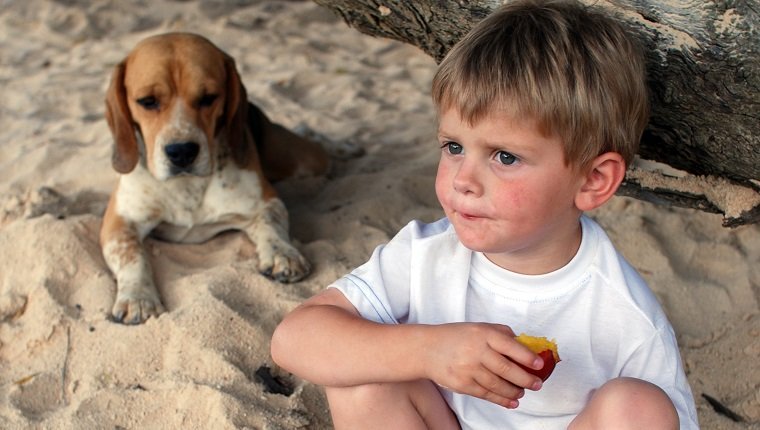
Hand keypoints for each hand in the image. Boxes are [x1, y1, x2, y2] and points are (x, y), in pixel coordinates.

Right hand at [421, 322, 543, 407]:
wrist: (426, 349)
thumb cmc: (455, 337)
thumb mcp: (478, 327)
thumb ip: (501, 333)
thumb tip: (523, 345)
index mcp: (483, 334)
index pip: (510, 346)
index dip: (527, 357)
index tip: (540, 365)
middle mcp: (476, 351)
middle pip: (507, 369)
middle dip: (526, 379)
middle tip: (537, 384)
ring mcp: (469, 369)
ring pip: (498, 384)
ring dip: (514, 391)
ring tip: (523, 392)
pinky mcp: (462, 384)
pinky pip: (486, 394)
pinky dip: (501, 399)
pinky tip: (511, 401)